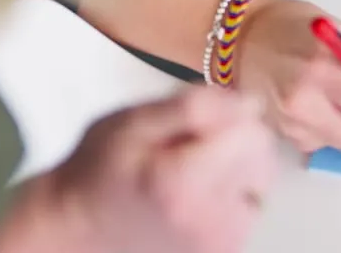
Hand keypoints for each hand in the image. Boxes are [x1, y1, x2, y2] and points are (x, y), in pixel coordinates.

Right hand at [27, 87, 276, 252]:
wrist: (78, 228)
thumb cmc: (98, 169)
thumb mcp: (134, 120)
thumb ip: (196, 107)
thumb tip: (252, 103)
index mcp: (185, 183)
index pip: (253, 133)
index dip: (228, 118)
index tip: (191, 126)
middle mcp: (210, 222)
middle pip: (262, 158)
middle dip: (235, 143)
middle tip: (185, 150)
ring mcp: (219, 245)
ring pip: (259, 184)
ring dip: (234, 172)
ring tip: (187, 176)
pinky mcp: (223, 252)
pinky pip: (248, 209)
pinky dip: (230, 198)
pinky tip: (192, 199)